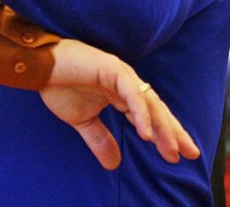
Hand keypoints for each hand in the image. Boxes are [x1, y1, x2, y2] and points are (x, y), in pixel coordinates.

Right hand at [40, 39, 200, 169]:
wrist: (38, 66)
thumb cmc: (57, 86)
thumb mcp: (82, 120)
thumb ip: (100, 139)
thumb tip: (114, 164)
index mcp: (120, 93)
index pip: (150, 115)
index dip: (165, 134)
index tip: (178, 156)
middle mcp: (126, 82)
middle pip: (156, 109)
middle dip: (174, 132)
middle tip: (191, 153)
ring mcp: (121, 73)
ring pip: (149, 102)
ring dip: (161, 126)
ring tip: (172, 148)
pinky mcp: (112, 68)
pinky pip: (131, 93)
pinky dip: (140, 113)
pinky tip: (146, 133)